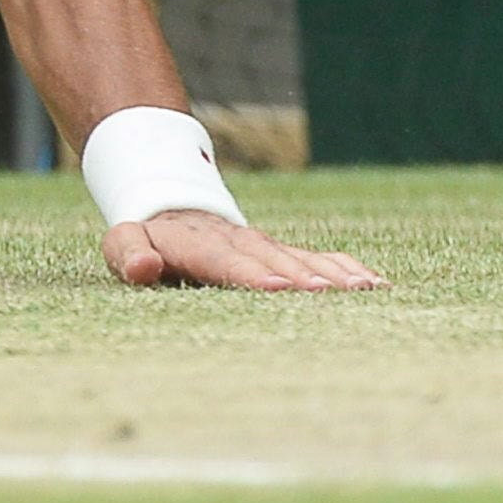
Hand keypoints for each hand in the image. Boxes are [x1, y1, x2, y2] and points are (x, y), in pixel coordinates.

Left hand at [101, 210, 385, 290]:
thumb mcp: (124, 242)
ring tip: (367, 291)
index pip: (225, 262)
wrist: (174, 206)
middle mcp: (240, 243)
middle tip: (335, 296)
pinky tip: (378, 285)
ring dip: (334, 276)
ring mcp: (267, 247)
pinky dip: (347, 270)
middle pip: (274, 262)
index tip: (278, 286)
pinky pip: (320, 258)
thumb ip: (129, 254)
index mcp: (199, 245)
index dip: (250, 274)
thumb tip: (142, 267)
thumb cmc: (148, 238)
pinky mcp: (286, 253)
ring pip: (303, 260)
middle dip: (303, 279)